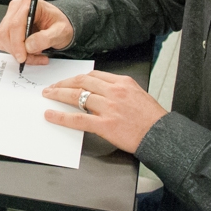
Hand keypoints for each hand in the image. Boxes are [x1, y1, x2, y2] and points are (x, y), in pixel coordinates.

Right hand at [0, 0, 73, 66]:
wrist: (59, 26)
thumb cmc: (60, 24)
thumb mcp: (60, 31)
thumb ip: (46, 38)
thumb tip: (29, 46)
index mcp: (30, 3)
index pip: (16, 24)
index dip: (17, 42)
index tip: (23, 57)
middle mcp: (17, 8)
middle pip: (6, 32)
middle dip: (17, 50)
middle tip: (31, 58)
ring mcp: (10, 18)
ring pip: (4, 39)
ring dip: (18, 52)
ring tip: (35, 55)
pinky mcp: (8, 28)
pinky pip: (5, 44)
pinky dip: (16, 53)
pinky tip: (30, 53)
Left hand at [42, 70, 166, 153]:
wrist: (161, 135)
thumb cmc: (151, 118)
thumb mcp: (137, 94)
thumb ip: (117, 90)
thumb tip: (97, 92)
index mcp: (122, 82)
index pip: (93, 75)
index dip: (75, 78)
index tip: (66, 81)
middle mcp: (114, 92)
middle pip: (81, 82)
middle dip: (63, 83)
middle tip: (51, 87)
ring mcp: (109, 108)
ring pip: (77, 96)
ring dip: (58, 95)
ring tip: (48, 96)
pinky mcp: (106, 125)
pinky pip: (78, 119)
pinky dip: (62, 116)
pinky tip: (51, 115)